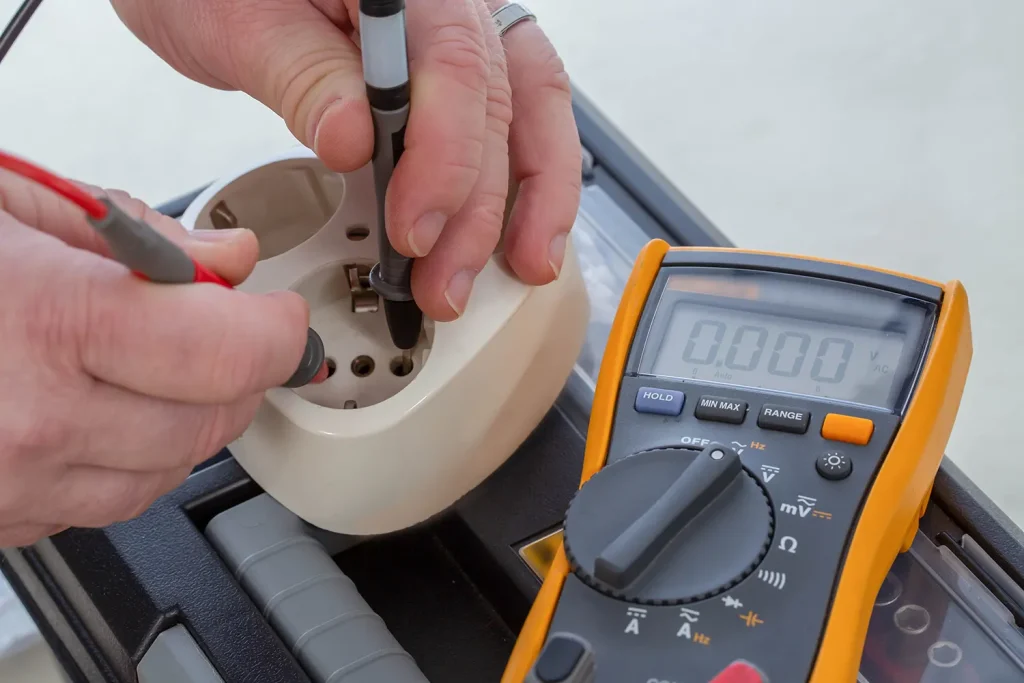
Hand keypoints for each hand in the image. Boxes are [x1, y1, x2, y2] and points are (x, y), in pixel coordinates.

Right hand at [0, 170, 309, 546]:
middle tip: (224, 330)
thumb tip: (226, 263)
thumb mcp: (14, 203)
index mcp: (46, 324)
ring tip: (152, 363)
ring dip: (185, 418)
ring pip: (165, 473)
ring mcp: (7, 483)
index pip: (226, 353)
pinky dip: (125, 457)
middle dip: (237, 373)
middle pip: (209, 421)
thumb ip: (139, 236)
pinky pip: (104, 502)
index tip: (279, 316)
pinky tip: (94, 406)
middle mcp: (29, 422)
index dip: (275, 332)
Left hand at [110, 0, 581, 319]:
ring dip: (529, 198)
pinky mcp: (453, 64)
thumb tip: (356, 142)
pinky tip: (520, 231)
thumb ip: (304, 77)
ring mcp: (460, 24)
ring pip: (531, 106)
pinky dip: (524, 177)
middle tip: (441, 281)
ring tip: (520, 268)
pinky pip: (516, 111)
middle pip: (498, 99)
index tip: (413, 230)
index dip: (445, 158)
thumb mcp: (239, 23)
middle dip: (478, 206)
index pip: (454, 64)